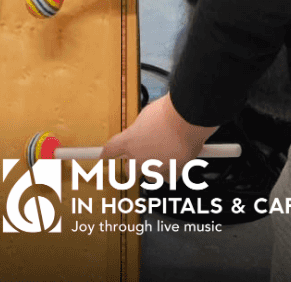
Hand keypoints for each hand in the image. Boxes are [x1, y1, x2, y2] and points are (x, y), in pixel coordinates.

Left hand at [101, 94, 215, 176]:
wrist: (187, 120)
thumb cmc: (168, 113)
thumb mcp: (147, 115)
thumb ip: (141, 128)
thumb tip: (143, 131)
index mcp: (129, 141)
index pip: (110, 150)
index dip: (105, 154)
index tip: (103, 156)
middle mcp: (138, 158)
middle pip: (129, 171)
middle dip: (134, 166)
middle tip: (142, 156)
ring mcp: (154, 168)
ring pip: (150, 176)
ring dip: (154, 169)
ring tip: (163, 156)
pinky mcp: (170, 173)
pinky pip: (168, 177)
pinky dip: (172, 170)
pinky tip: (177, 160)